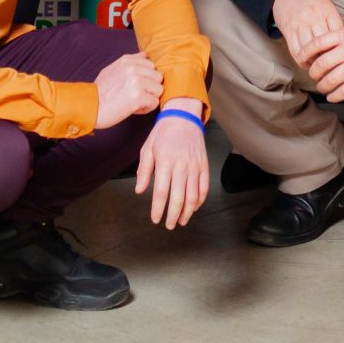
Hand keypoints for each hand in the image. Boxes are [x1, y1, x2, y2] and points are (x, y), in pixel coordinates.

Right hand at [91, 51, 161, 128]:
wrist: (88, 107)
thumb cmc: (100, 92)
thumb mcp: (112, 69)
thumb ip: (130, 62)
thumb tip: (146, 55)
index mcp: (127, 60)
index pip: (152, 64)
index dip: (147, 77)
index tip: (136, 85)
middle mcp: (133, 68)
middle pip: (158, 77)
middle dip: (150, 87)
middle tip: (136, 95)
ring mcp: (136, 81)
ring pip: (159, 90)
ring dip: (149, 98)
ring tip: (135, 102)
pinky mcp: (138, 96)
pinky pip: (154, 102)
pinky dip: (146, 108)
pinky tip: (133, 109)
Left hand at [134, 109, 209, 228]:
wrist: (184, 117)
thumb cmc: (163, 133)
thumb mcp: (147, 148)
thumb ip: (144, 170)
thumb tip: (139, 190)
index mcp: (165, 162)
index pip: (161, 192)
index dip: (158, 209)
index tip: (155, 219)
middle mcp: (181, 166)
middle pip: (178, 198)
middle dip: (173, 215)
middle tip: (169, 225)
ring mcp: (195, 166)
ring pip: (193, 196)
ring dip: (187, 212)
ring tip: (182, 220)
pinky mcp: (204, 165)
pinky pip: (204, 187)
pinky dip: (200, 200)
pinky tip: (193, 207)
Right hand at [271, 0, 343, 64]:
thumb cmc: (312, 1)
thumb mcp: (327, 5)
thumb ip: (336, 21)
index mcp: (327, 9)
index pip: (338, 33)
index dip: (341, 47)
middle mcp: (313, 16)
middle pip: (324, 43)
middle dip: (329, 57)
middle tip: (333, 67)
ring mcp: (300, 23)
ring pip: (309, 49)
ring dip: (315, 62)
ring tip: (320, 68)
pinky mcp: (288, 30)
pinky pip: (296, 50)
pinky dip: (302, 60)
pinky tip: (307, 64)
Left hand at [301, 20, 343, 103]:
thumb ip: (337, 32)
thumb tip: (318, 40)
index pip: (318, 43)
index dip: (306, 52)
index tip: (301, 58)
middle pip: (322, 63)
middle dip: (314, 72)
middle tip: (314, 75)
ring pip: (332, 79)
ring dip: (323, 86)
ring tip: (322, 86)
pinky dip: (335, 96)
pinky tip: (332, 96)